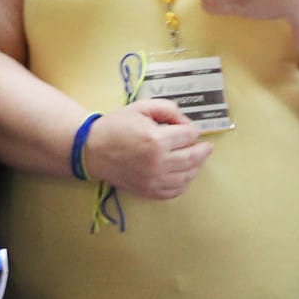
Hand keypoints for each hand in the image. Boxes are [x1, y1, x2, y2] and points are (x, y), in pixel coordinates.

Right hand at [82, 97, 212, 199]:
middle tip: (207, 147)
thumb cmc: (115, 126)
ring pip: (187, 176)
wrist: (92, 150)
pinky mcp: (148, 191)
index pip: (189, 135)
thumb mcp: (141, 107)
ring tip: (197, 160)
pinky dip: (183, 183)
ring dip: (196, 167)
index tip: (190, 129)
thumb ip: (167, 109)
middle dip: (203, 150)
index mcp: (156, 139)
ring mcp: (154, 180)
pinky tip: (184, 175)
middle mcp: (158, 162)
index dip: (192, 130)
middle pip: (193, 157)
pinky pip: (175, 191)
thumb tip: (185, 122)